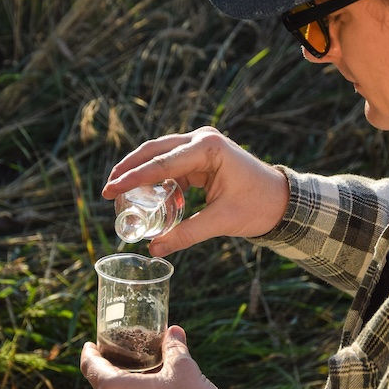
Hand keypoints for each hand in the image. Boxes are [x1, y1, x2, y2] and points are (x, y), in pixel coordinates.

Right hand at [102, 127, 289, 255]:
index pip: (161, 163)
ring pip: (161, 155)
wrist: (282, 200)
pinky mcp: (203, 155)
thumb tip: (154, 250)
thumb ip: (187, 234)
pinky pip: (173, 164)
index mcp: (209, 148)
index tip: (107, 190)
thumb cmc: (258, 206)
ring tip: (120, 194)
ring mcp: (203, 144)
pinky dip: (158, 178)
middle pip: (155, 150)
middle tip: (106, 190)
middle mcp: (203, 139)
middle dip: (129, 169)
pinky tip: (148, 196)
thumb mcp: (222, 222)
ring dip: (141, 172)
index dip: (131, 178)